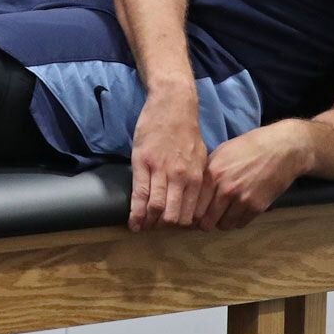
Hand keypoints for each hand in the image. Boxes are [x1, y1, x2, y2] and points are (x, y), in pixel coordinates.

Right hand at [128, 91, 206, 230]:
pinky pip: (139, 194)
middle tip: (157, 229)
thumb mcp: (201, 157)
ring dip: (148, 223)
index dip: (181, 225)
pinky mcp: (142, 163)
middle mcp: (180, 177)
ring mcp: (160, 170)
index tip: (173, 228)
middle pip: (173, 216)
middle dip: (164, 227)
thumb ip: (197, 180)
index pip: (190, 214)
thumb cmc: (186, 130)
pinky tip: (133, 223)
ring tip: (143, 228)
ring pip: (155, 208)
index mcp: (196, 177)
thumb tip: (194, 201)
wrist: (172, 105)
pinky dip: (136, 213)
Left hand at [198, 125, 308, 230]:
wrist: (281, 149)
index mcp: (211, 174)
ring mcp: (241, 199)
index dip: (192, 213)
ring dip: (222, 222)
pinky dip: (237, 220)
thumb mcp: (220, 153)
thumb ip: (206, 172)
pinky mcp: (257, 207)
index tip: (194, 214)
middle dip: (205, 221)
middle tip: (208, 217)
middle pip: (206, 221)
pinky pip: (240, 224)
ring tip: (224, 213)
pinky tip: (238, 210)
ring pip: (223, 225)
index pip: (194, 206)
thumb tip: (193, 191)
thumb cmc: (248, 147)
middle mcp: (224, 189)